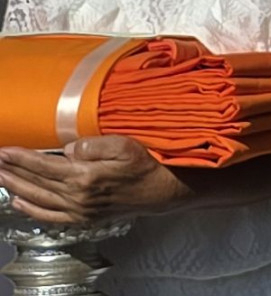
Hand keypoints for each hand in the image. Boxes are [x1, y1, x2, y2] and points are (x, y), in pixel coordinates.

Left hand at [0, 137, 187, 223]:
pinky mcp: (81, 218)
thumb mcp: (124, 145)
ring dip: (16, 188)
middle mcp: (76, 196)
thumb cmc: (144, 164)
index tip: (4, 150)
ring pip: (37, 199)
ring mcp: (77, 210)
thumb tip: (68, 148)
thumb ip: (93, 145)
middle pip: (36, 183)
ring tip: (0, 178)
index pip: (44, 165)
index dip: (21, 158)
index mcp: (84, 176)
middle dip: (12, 171)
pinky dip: (30, 209)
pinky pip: (48, 216)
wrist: (160, 190)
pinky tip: (19, 202)